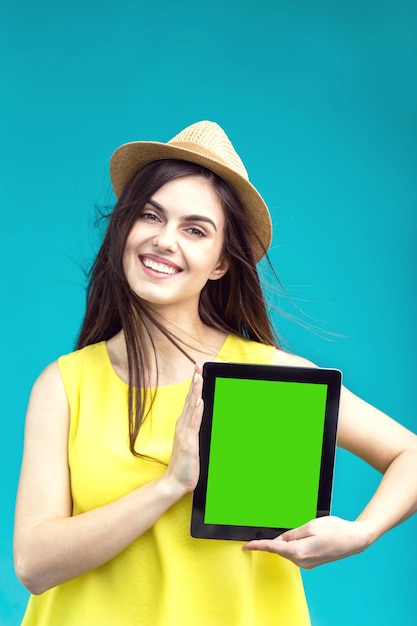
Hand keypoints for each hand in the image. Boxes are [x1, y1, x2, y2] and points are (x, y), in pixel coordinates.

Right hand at [164, 364, 203, 495]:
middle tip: (198, 366)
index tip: (198, 370)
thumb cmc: (185, 463)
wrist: (174, 482)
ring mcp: (184, 433)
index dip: (194, 384)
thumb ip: (196, 429)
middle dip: (195, 382)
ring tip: (199, 377)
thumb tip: (203, 415)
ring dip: (195, 392)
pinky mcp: (188, 442)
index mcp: (184, 424)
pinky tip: (199, 401)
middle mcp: (182, 425)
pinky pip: (193, 424)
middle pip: (189, 399)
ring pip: (191, 408)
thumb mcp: (192, 443)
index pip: (190, 400)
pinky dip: (196, 411)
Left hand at [243, 516, 371, 568]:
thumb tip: (280, 540)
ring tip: (308, 531)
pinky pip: (297, 553)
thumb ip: (292, 534)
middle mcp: (302, 561)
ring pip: (289, 550)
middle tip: (295, 529)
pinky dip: (295, 545)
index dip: (258, 546)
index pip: (273, 548)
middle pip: (281, 549)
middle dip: (278, 539)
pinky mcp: (311, 562)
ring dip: (289, 541)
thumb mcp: (311, 526)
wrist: (354, 540)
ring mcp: (307, 564)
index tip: (246, 545)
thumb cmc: (335, 530)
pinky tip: (306, 538)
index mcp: (299, 551)